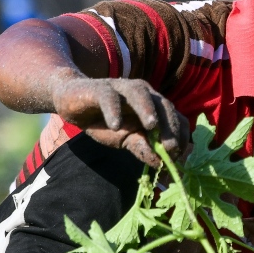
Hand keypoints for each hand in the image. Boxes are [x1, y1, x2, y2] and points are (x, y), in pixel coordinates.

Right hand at [51, 73, 189, 164]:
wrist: (72, 102)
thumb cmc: (103, 121)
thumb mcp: (125, 140)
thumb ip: (143, 148)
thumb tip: (160, 164)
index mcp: (154, 106)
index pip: (176, 118)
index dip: (181, 136)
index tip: (180, 156)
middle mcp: (143, 93)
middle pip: (163, 105)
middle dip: (170, 126)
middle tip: (172, 147)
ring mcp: (122, 88)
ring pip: (140, 93)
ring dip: (147, 110)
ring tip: (151, 126)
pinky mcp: (100, 88)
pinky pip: (109, 96)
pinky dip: (114, 110)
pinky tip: (115, 125)